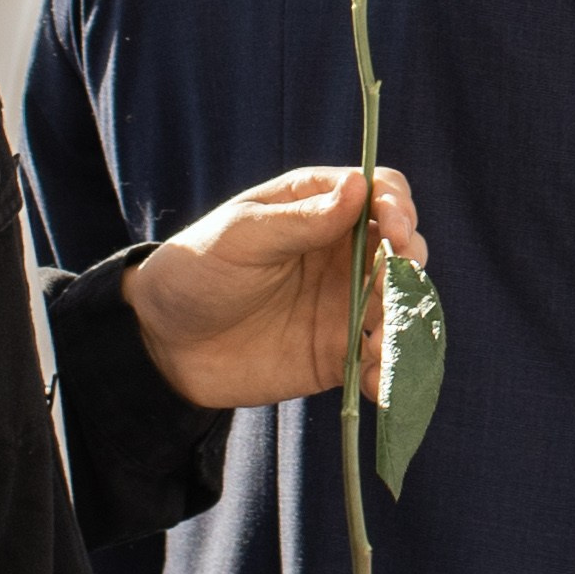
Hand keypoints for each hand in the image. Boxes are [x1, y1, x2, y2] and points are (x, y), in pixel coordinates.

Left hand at [122, 167, 424, 411]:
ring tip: (389, 342)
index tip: (396, 230)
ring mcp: (345, 303)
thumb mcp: (242, 237)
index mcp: (318, 206)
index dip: (399, 207)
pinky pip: (379, 361)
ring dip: (407, 322)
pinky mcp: (340, 353)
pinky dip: (389, 372)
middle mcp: (342, 251)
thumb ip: (301, 220)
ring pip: (400, 306)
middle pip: (404, 249)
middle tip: (397, 283)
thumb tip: (360, 188)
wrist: (163, 344)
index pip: (382, 192)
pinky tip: (380, 385)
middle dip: (410, 266)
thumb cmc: (197, 271)